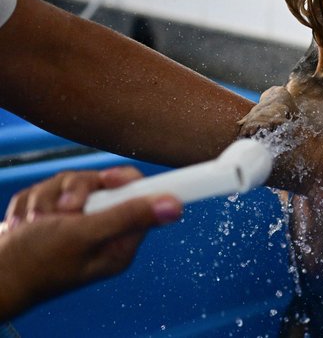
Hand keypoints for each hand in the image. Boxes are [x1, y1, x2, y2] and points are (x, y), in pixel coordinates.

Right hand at [0, 167, 182, 320]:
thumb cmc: (34, 262)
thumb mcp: (84, 235)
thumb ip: (128, 217)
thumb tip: (175, 207)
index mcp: (120, 241)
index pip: (141, 197)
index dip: (125, 182)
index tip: (108, 181)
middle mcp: (104, 230)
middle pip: (104, 183)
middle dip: (75, 191)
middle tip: (61, 212)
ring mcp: (80, 221)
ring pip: (74, 182)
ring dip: (49, 198)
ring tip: (36, 223)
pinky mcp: (57, 215)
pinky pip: (51, 188)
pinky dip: (33, 203)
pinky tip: (25, 224)